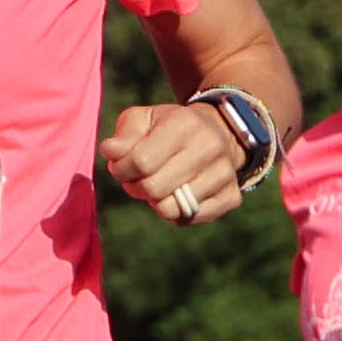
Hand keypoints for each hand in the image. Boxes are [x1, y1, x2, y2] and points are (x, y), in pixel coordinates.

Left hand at [101, 100, 250, 225]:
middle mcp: (210, 147)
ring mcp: (225, 174)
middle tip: (139, 178)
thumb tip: (110, 151)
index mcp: (185, 123)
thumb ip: (123, 136)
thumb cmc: (167, 128)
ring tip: (158, 184)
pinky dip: (174, 213)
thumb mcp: (142, 120)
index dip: (121, 170)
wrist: (216, 134)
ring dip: (154, 202)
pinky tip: (177, 194)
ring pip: (169, 209)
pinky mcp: (231, 197)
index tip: (120, 166)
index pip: (141, 162)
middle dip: (136, 187)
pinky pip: (188, 220)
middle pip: (153, 188)